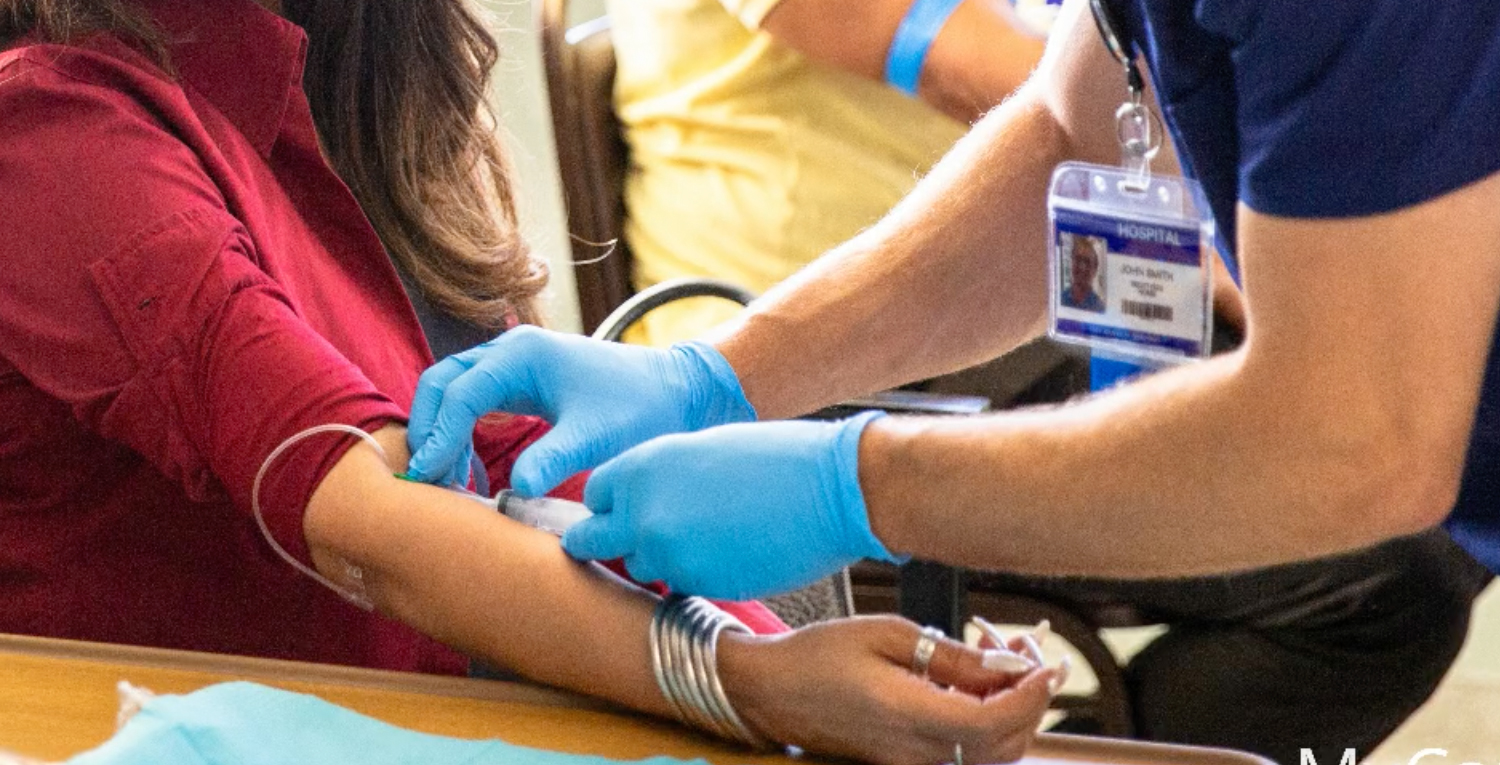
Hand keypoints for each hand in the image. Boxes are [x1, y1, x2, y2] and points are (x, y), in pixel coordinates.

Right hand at [406, 326, 754, 494]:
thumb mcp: (597, 437)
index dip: (439, 436)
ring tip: (448, 482)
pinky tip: (469, 471)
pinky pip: (473, 400)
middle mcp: (511, 350)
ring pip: (452, 390)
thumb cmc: (640, 408)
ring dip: (441, 430)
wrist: (676, 390)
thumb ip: (554, 459)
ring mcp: (515, 363)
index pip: (460, 393)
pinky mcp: (523, 381)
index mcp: (522, 355)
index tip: (428, 477)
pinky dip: (460, 430)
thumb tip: (514, 490)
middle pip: (442, 383)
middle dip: (427, 428)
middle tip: (426, 480)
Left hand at [563, 412, 897, 598]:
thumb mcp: (703, 451)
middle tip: (636, 541)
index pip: (595, 495)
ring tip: (702, 541)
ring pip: (638, 568)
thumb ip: (662, 477)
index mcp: (643, 466)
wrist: (831, 488)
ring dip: (658, 561)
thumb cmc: (775, 459)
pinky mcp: (700, 586)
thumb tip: (642, 501)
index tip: (626, 510)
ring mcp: (669, 554)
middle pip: (591, 541)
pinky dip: (694, 575)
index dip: (611, 504)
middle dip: (606, 543)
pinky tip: (727, 554)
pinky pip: (679, 586)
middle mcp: (644, 512)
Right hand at [719, 616, 1054, 764]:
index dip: (1033, 694)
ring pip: (990, 752)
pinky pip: (965, 750)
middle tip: (1026, 647)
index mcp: (911, 716)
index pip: (997, 721)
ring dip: (1010, 708)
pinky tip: (971, 679)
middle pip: (1005, 744)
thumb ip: (953, 656)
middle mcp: (916, 752)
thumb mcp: (888, 634)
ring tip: (998, 655)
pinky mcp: (906, 761)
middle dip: (1030, 697)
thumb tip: (1010, 665)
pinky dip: (984, 718)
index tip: (1049, 661)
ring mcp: (911, 762)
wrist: (770, 690)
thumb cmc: (820, 654)